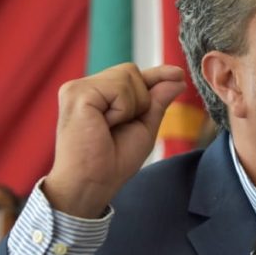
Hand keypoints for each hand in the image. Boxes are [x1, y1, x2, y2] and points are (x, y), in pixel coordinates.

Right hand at [42, 63, 186, 217]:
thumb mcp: (144, 127)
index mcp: (96, 95)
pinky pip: (119, 88)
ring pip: (128, 75)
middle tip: (118, 128)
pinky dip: (122, 110)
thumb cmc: (114, 162)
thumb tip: (177, 78)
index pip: (129, 74)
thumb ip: (157, 101)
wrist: (92, 184)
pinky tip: (104, 125)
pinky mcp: (77, 93)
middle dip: (140, 100)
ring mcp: (78, 88)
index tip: (178, 74)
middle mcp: (84, 87)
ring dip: (131, 107)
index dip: (155, 74)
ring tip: (109, 128)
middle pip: (131, 70)